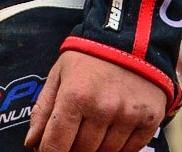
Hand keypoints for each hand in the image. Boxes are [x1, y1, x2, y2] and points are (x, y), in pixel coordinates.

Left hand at [24, 51, 167, 151]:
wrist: (130, 39)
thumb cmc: (88, 58)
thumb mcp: (58, 75)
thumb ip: (43, 110)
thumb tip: (32, 143)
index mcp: (75, 95)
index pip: (56, 144)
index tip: (49, 151)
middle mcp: (103, 108)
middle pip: (81, 151)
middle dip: (72, 148)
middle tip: (72, 135)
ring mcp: (128, 115)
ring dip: (96, 147)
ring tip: (93, 128)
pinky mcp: (149, 120)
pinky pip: (130, 150)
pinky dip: (119, 147)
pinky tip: (112, 131)